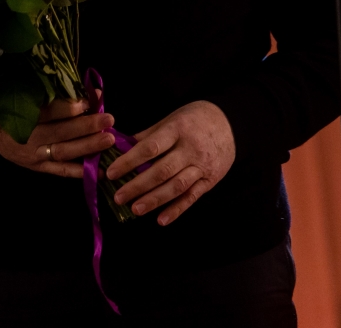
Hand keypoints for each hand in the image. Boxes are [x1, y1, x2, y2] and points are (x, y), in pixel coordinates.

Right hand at [0, 96, 114, 177]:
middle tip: (108, 119)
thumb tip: (82, 90)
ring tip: (108, 140)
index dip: (69, 107)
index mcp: (22, 115)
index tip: (89, 101)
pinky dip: (78, 171)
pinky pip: (59, 170)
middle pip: (60, 132)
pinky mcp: (37, 167)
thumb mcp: (24, 94)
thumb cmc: (13, 107)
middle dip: (86, 126)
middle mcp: (28, 138)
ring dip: (87, 147)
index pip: (48, 112)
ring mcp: (33, 155)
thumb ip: (50, 93)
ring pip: (62, 152)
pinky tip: (98, 170)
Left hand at [107, 100, 234, 225]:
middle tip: (118, 197)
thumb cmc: (193, 119)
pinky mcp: (210, 180)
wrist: (229, 123)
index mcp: (177, 129)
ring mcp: (202, 165)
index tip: (111, 172)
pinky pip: (192, 197)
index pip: (150, 148)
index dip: (129, 161)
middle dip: (138, 185)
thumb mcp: (171, 119)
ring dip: (154, 200)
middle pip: (162, 170)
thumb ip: (148, 135)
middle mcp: (190, 149)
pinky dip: (176, 210)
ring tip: (135, 209)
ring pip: (176, 186)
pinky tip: (161, 220)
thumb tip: (120, 148)